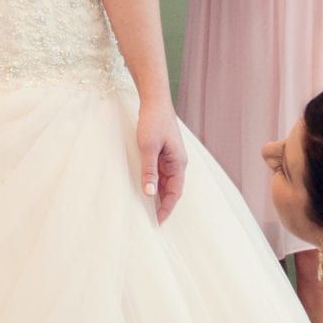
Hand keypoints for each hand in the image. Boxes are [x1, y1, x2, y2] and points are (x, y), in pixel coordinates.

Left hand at [138, 100, 186, 224]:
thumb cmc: (153, 121)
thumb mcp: (148, 148)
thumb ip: (149, 171)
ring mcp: (169, 157)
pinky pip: (159, 173)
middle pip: (171, 189)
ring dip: (157, 194)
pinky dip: (153, 182)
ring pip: (165, 182)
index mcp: (178, 162)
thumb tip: (149, 193)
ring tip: (146, 209)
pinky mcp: (162, 152)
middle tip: (150, 219)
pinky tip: (144, 188)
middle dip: (163, 204)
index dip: (167, 207)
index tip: (158, 221)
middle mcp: (177, 162)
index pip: (175, 192)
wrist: (154, 101)